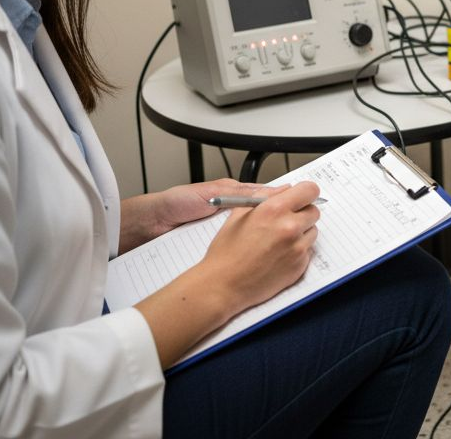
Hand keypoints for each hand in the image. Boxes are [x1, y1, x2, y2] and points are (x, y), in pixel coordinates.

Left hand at [119, 179, 282, 252]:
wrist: (147, 224)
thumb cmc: (175, 203)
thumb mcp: (211, 193)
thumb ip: (241, 193)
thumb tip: (273, 192)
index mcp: (234, 197)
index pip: (267, 200)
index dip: (284, 205)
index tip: (304, 208)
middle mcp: (232, 215)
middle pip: (262, 222)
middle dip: (275, 227)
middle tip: (292, 232)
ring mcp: (225, 233)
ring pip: (250, 238)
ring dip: (259, 244)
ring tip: (274, 247)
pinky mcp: (216, 247)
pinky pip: (235, 249)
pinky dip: (243, 253)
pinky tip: (253, 258)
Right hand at [199, 180, 322, 311]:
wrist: (223, 285)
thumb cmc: (226, 251)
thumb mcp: (238, 214)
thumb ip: (265, 195)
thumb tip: (285, 189)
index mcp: (274, 210)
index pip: (310, 190)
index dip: (306, 192)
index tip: (302, 197)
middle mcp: (290, 227)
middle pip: (314, 211)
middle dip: (302, 213)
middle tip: (286, 220)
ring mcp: (297, 248)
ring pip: (312, 231)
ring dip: (301, 232)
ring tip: (277, 240)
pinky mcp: (300, 265)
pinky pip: (308, 250)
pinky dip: (297, 250)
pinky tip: (277, 255)